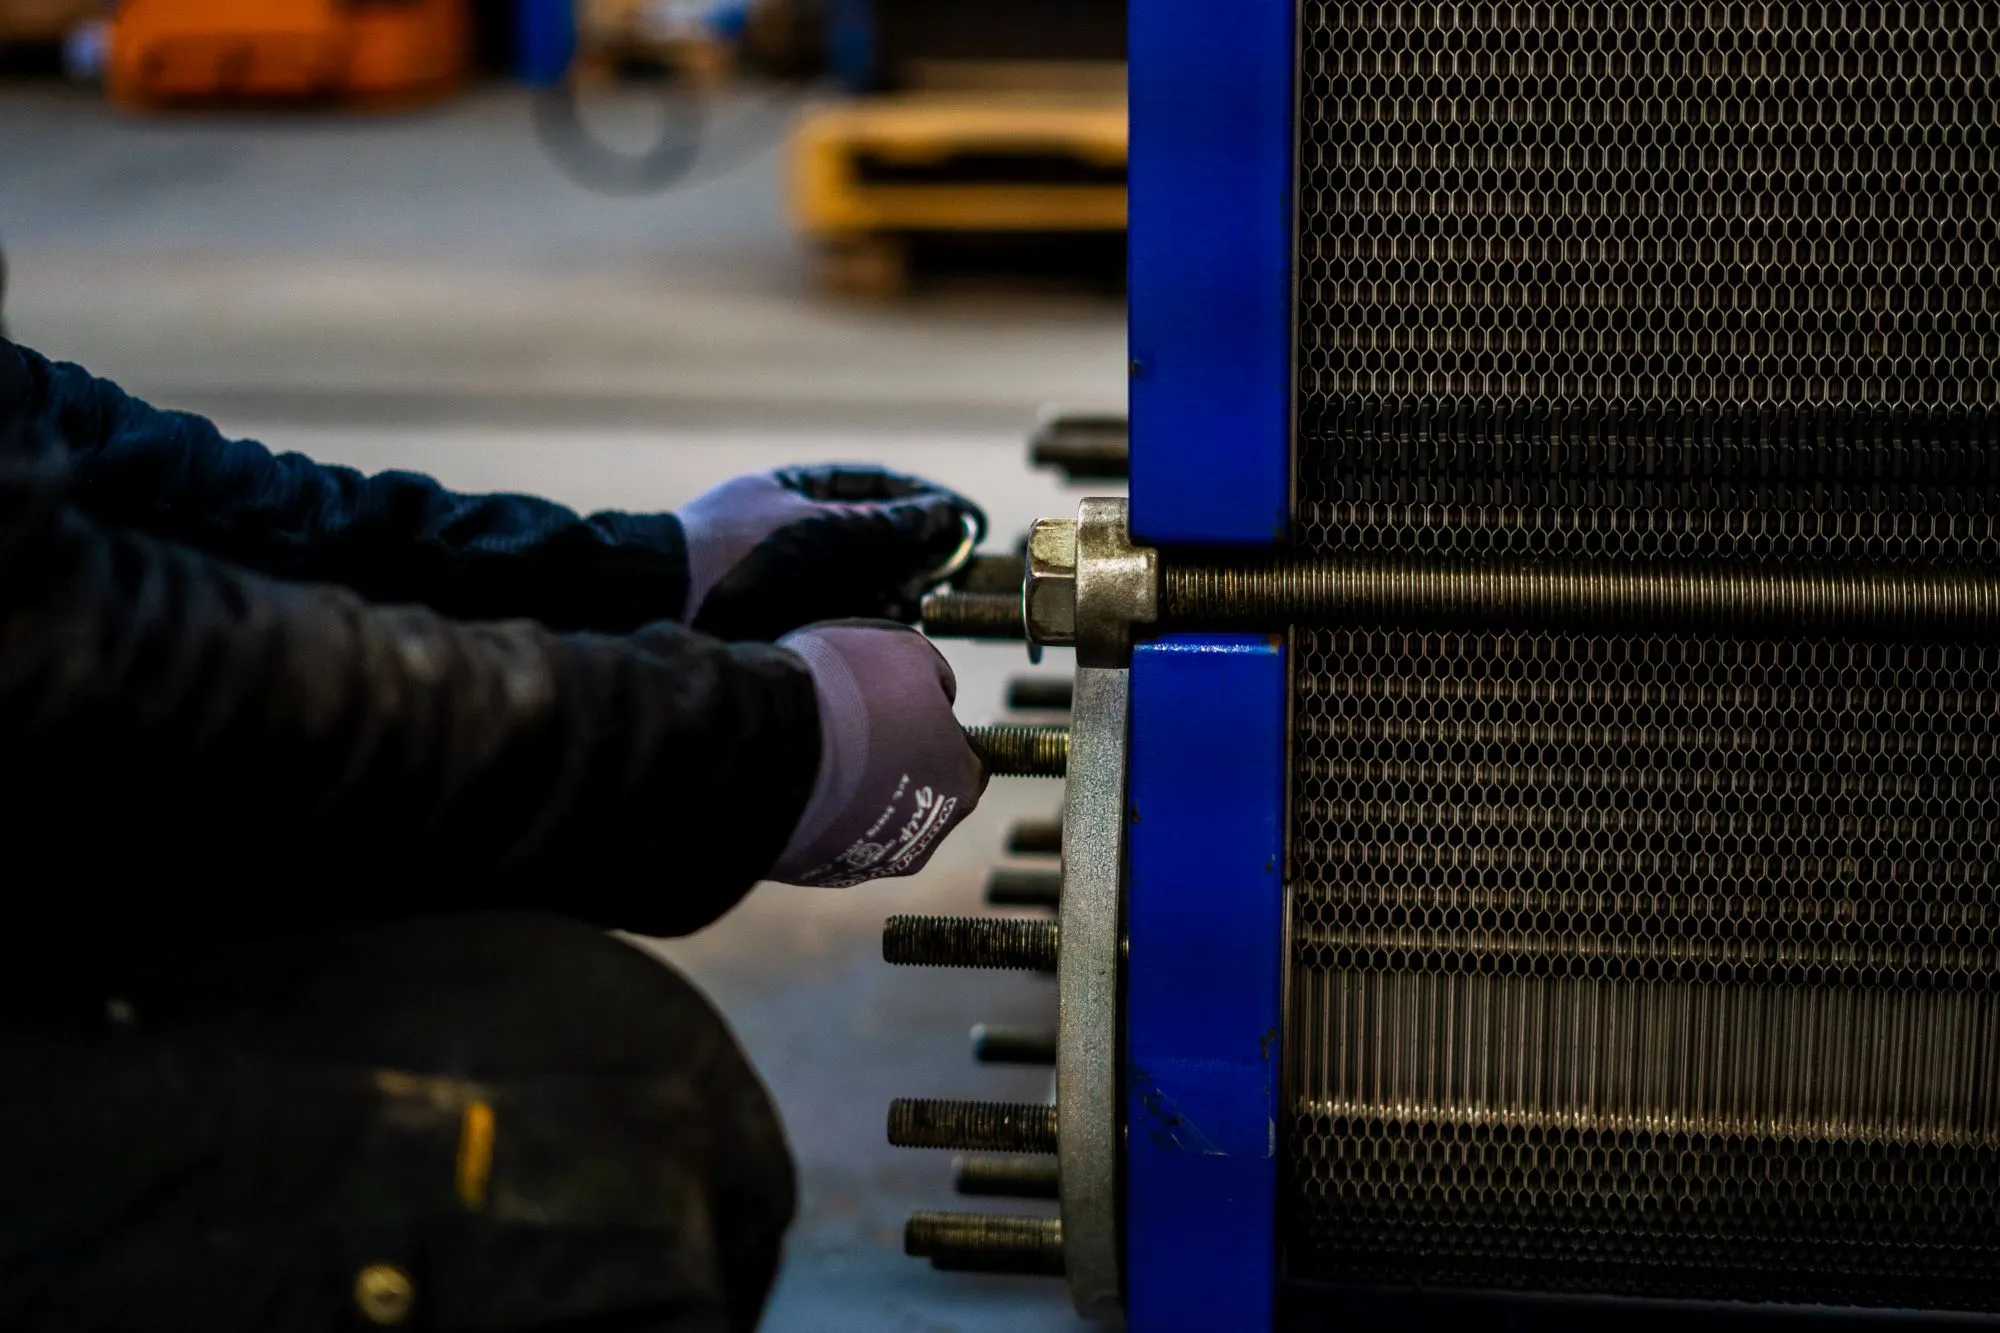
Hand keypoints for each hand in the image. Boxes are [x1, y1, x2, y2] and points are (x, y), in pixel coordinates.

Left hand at [678, 466, 985, 641]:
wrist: (667, 605)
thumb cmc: (744, 553)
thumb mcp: (829, 530)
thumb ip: (890, 522)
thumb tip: (944, 514)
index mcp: (796, 491)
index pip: (874, 485)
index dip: (925, 499)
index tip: (967, 520)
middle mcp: (790, 530)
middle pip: (869, 534)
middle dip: (915, 550)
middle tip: (956, 568)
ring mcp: (781, 576)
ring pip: (855, 577)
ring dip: (895, 587)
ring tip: (929, 599)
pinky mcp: (777, 618)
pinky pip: (834, 612)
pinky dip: (867, 616)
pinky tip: (892, 626)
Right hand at [768, 622, 987, 886]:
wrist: (764, 746)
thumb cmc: (845, 693)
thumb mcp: (907, 652)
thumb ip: (934, 677)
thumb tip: (937, 694)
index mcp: (960, 783)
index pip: (964, 757)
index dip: (934, 727)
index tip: (900, 706)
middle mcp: (924, 835)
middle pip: (918, 795)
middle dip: (894, 764)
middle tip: (855, 727)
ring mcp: (870, 862)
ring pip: (871, 821)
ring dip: (854, 792)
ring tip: (818, 751)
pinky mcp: (821, 874)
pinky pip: (827, 839)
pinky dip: (818, 813)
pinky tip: (796, 780)